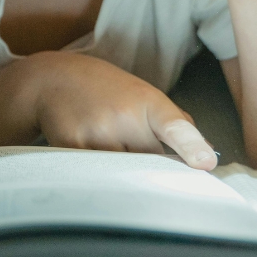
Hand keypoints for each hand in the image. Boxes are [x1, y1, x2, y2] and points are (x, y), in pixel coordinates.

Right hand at [30, 52, 216, 169]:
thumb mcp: (141, 93)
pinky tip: (88, 152)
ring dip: (123, 174)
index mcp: (146, 101)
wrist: (52, 79)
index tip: (204, 163)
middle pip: (152, 166)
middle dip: (150, 169)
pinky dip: (98, 175)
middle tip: (136, 155)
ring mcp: (96, 134)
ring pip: (124, 176)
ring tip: (107, 147)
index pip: (173, 125)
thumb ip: (174, 122)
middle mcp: (122, 116)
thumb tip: (205, 156)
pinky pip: (97, 177)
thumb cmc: (104, 89)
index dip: (190, 145)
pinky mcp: (71, 148)